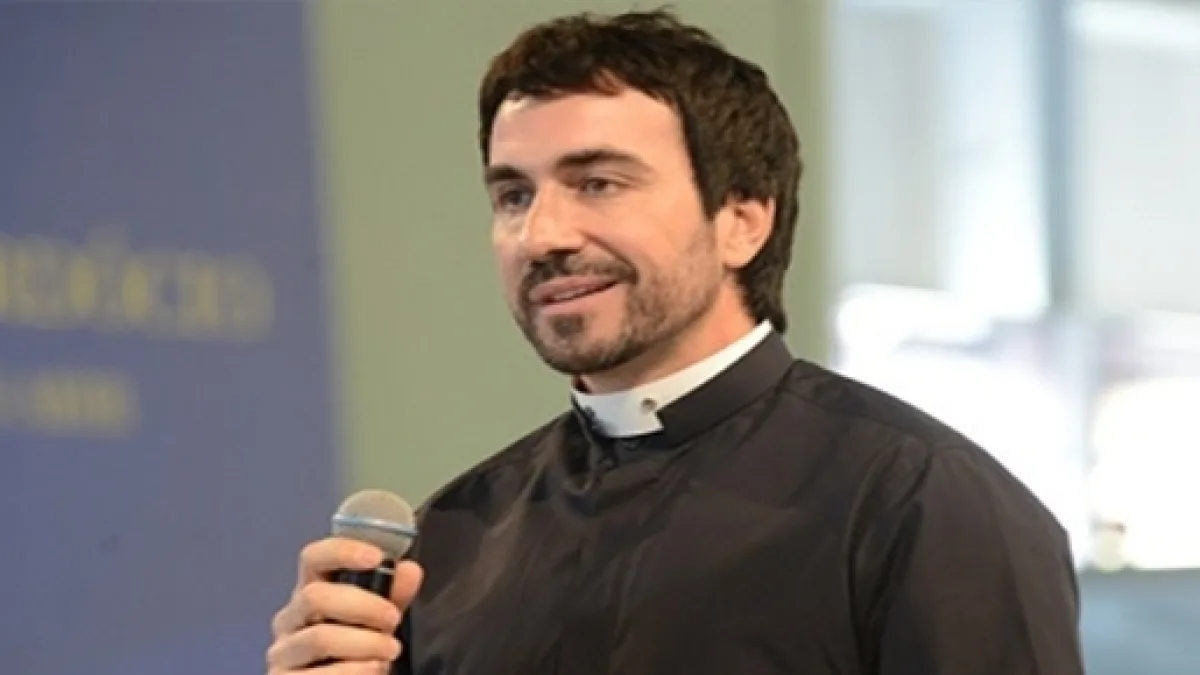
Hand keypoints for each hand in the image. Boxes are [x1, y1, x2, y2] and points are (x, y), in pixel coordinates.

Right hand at [266, 537, 423, 673]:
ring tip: (390, 652)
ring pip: (319, 638)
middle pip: (315, 596)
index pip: (313, 558)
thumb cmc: (358, 651)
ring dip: (364, 643)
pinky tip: (372, 670)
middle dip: (362, 605)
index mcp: (311, 592)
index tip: (377, 557)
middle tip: (393, 619)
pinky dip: (352, 672)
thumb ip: (393, 596)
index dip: (342, 551)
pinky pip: (319, 674)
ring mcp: (283, 652)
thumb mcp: (378, 621)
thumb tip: (409, 569)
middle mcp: (290, 619)